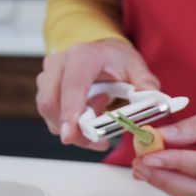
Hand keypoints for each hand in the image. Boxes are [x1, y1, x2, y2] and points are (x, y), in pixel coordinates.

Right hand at [36, 39, 159, 150]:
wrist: (102, 52)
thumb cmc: (116, 60)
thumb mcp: (136, 67)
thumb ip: (145, 82)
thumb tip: (149, 96)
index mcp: (83, 57)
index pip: (72, 85)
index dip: (70, 110)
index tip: (71, 133)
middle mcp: (59, 64)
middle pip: (52, 102)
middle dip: (71, 129)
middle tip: (97, 142)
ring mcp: (48, 77)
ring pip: (49, 112)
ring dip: (73, 130)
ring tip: (99, 125)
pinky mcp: (45, 89)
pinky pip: (52, 115)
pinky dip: (70, 127)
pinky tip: (90, 121)